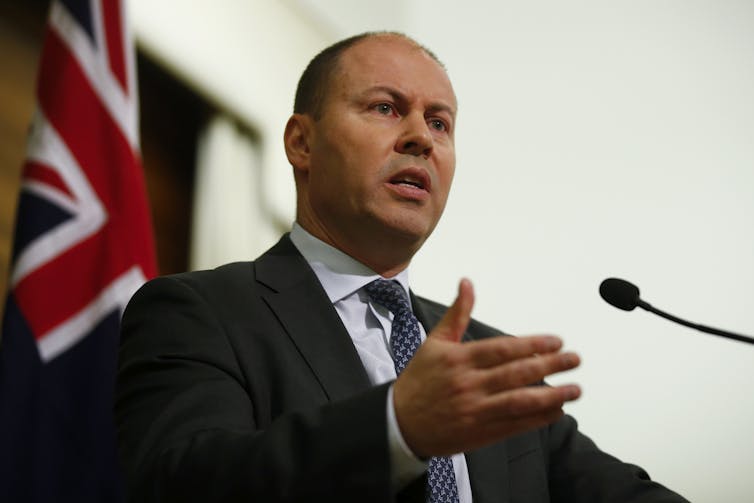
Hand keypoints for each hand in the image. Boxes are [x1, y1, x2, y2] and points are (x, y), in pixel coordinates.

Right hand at [392, 278, 580, 457]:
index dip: (533, 345)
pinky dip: (538, 418)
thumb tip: (467, 283)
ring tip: (575, 389)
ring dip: (552, 395)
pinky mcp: (480, 432)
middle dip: (551, 365)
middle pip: (517, 373)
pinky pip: (516, 425)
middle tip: (574, 359)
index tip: (556, 341)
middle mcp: (469, 384)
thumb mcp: (434, 342)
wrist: (400, 422)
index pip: (503, 349)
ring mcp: (476, 410)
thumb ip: (457, 314)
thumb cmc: (419, 380)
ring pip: (521, 401)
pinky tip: (556, 410)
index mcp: (459, 359)